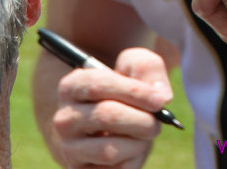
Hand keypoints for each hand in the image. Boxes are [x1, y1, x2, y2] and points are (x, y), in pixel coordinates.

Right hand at [53, 48, 172, 168]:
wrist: (116, 125)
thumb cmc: (126, 90)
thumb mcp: (135, 66)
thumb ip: (147, 68)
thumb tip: (161, 96)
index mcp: (72, 86)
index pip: (98, 85)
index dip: (134, 92)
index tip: (159, 101)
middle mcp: (65, 118)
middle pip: (106, 116)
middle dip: (141, 120)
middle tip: (156, 123)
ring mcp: (69, 149)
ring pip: (108, 150)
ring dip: (137, 143)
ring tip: (143, 135)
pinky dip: (132, 160)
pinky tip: (132, 149)